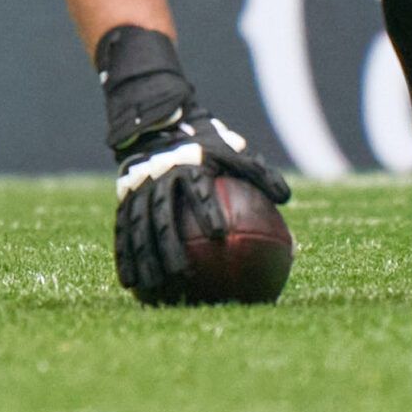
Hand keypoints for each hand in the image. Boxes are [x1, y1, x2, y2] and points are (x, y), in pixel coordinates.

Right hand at [100, 26, 289, 299]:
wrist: (156, 125)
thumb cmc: (205, 145)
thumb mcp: (233, 151)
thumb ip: (259, 173)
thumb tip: (287, 198)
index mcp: (187, 167)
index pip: (196, 189)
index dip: (206, 209)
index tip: (220, 234)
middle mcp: (159, 179)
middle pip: (161, 215)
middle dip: (168, 245)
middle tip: (181, 273)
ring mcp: (138, 190)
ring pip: (138, 227)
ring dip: (143, 257)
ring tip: (152, 286)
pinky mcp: (125, 200)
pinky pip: (123, 231)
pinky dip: (125, 256)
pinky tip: (131, 283)